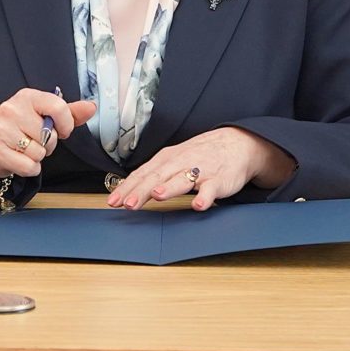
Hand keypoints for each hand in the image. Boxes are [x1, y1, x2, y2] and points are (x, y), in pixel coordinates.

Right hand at [0, 88, 97, 181]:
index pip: (58, 107)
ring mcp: (2, 129)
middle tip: (36, 140)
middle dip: (48, 144)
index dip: (66, 124)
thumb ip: (70, 112)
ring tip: (25, 149)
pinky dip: (29, 168)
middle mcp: (12, 109)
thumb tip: (90, 107)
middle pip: (49, 135)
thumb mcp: (45, 116)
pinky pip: (29, 166)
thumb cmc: (22, 129)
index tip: (62, 131)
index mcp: (27, 96)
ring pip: (39, 152)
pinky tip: (20, 159)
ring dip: (37, 157)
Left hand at [104, 126, 292, 210]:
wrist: (236, 144)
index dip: (127, 188)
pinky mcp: (219, 181)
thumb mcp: (173, 161)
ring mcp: (200, 171)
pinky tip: (198, 205)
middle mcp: (180, 163)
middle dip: (141, 191)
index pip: (142, 175)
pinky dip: (205, 198)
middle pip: (157, 178)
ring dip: (169, 188)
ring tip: (156, 195)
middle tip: (127, 204)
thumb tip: (129, 190)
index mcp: (166, 159)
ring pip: (182, 180)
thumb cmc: (199, 156)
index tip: (113, 201)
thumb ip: (154, 176)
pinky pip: (211, 190)